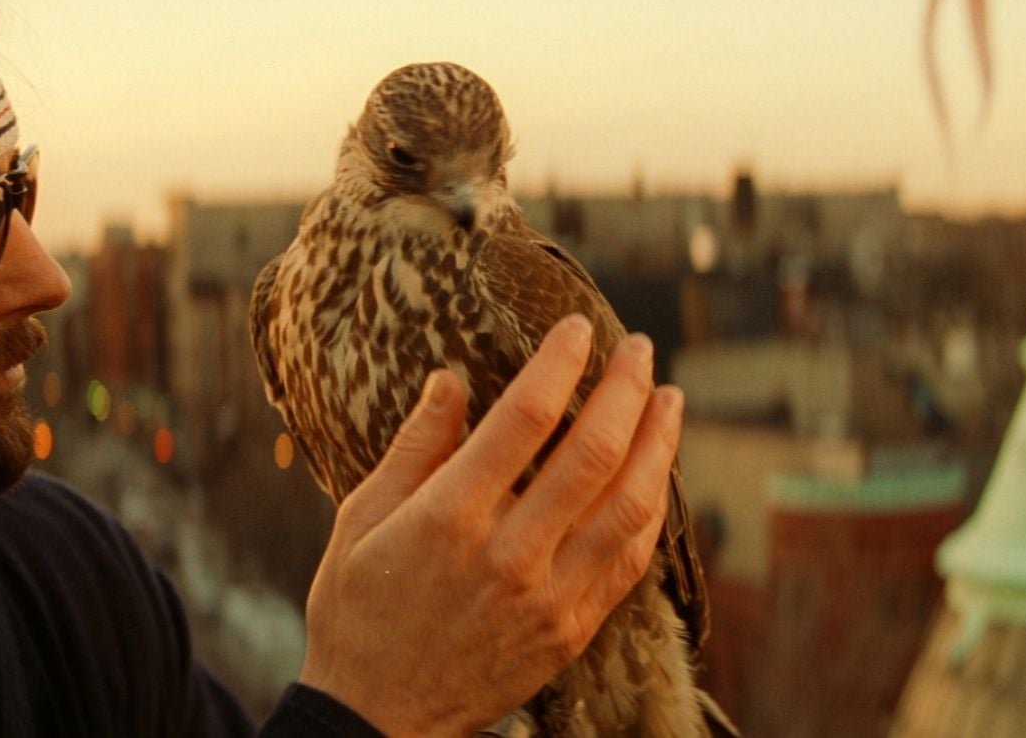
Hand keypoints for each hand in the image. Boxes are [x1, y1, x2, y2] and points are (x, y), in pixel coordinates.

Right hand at [296, 315, 682, 735]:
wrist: (378, 715)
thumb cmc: (357, 612)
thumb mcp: (360, 521)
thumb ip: (414, 450)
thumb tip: (451, 381)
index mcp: (449, 519)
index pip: (524, 418)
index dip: (558, 363)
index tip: (575, 328)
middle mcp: (509, 555)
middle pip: (593, 454)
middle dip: (626, 390)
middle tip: (638, 351)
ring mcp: (549, 597)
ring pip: (631, 507)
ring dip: (659, 445)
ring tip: (668, 400)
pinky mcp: (570, 629)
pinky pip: (630, 560)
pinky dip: (651, 510)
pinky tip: (655, 477)